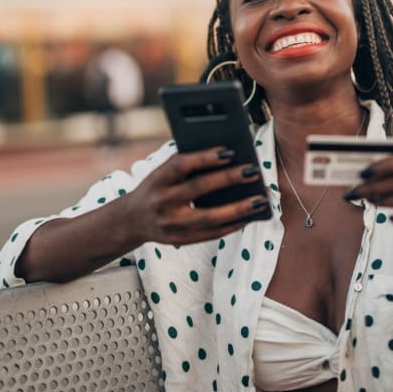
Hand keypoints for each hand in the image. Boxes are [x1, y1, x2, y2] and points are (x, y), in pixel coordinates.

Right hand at [127, 147, 268, 245]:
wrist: (133, 219)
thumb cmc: (157, 188)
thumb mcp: (162, 173)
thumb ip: (187, 165)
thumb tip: (228, 159)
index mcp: (157, 180)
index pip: (181, 165)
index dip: (204, 158)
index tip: (229, 151)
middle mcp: (162, 202)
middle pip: (198, 189)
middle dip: (228, 179)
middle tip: (253, 171)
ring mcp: (171, 225)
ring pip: (209, 218)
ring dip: (238, 209)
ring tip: (260, 200)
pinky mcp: (181, 240)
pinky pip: (212, 234)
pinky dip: (232, 225)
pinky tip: (248, 217)